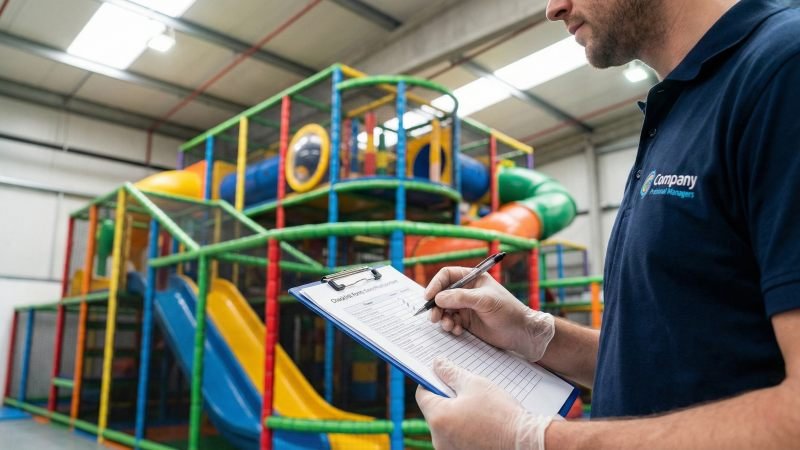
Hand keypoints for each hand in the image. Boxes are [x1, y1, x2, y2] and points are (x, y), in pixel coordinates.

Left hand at [416, 358, 553, 449]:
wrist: (524, 442)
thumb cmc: (500, 412)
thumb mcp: (475, 384)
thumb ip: (451, 373)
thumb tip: (437, 364)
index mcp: (438, 417)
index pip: (422, 394)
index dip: (431, 381)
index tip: (442, 376)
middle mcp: (438, 438)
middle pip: (434, 411)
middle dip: (446, 398)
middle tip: (465, 389)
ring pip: (445, 425)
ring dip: (455, 414)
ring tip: (476, 407)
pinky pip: (455, 437)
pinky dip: (463, 428)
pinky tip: (480, 422)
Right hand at [425, 267, 554, 361]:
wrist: (520, 333)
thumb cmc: (507, 310)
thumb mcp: (484, 300)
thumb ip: (461, 297)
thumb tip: (438, 298)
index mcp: (472, 278)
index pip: (447, 276)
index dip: (435, 284)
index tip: (429, 297)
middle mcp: (466, 291)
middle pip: (442, 294)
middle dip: (436, 305)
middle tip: (434, 317)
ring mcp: (465, 307)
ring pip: (444, 310)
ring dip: (443, 318)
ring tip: (448, 326)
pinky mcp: (466, 321)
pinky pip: (450, 321)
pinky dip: (450, 326)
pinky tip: (458, 331)